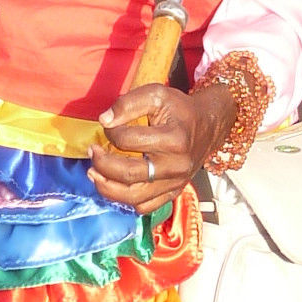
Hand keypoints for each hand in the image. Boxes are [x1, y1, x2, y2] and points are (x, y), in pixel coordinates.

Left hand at [88, 81, 232, 211]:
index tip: (107, 125)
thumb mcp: (157, 94)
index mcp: (174, 138)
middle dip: (102, 164)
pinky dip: (125, 200)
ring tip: (94, 174)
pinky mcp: (173, 192)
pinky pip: (145, 207)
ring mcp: (175, 182)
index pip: (129, 141)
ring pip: (134, 197)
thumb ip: (128, 103)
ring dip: (107, 187)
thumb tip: (104, 120)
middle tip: (93, 152)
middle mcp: (176, 165)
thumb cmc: (179, 109)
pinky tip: (116, 185)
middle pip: (129, 174)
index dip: (110, 132)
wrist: (208, 126)